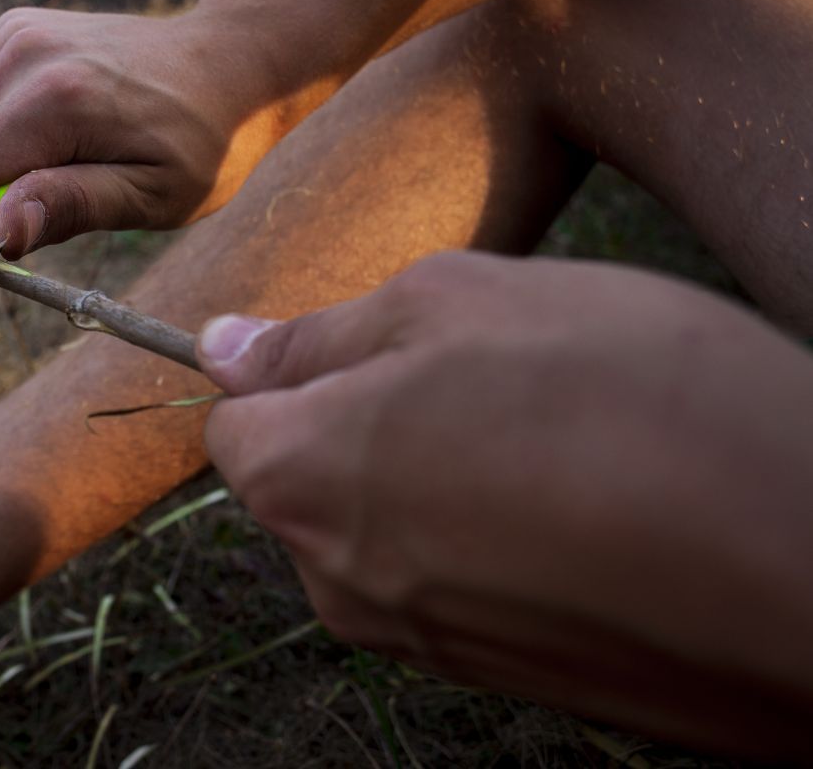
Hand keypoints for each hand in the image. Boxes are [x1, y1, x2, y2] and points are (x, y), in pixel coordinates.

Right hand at [0, 3, 313, 257]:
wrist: (230, 64)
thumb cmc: (201, 145)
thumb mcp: (152, 197)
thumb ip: (71, 207)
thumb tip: (0, 228)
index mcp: (50, 104)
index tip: (19, 233)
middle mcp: (21, 57)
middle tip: (64, 194)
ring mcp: (16, 34)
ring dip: (7, 159)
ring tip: (79, 153)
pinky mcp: (17, 27)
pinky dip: (16, 124)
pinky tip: (73, 119)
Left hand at [196, 252, 812, 755]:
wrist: (811, 571)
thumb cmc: (633, 403)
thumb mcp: (460, 302)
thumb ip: (324, 334)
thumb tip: (227, 349)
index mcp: (300, 479)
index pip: (234, 421)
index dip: (297, 367)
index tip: (384, 342)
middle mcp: (337, 582)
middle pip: (311, 477)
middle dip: (376, 417)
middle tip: (499, 374)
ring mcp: (421, 644)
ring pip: (391, 528)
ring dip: (448, 474)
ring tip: (565, 435)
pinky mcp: (502, 678)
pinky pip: (462, 583)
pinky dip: (502, 537)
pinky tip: (594, 500)